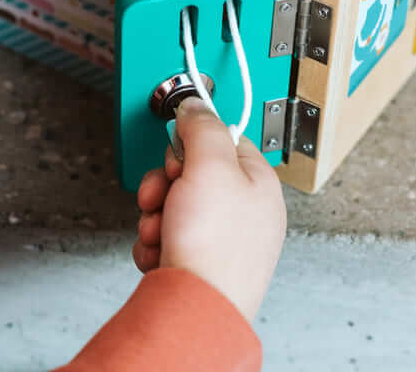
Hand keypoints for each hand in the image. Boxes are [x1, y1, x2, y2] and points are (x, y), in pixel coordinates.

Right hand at [133, 98, 286, 323]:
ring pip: (175, 204)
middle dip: (166, 183)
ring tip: (163, 229)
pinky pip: (168, 235)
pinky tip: (161, 250)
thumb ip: (202, 127)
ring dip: (157, 214)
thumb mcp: (210, 166)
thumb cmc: (213, 246)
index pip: (223, 139)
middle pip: (193, 172)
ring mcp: (222, 240)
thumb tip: (196, 106)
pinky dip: (157, 240)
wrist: (196, 310)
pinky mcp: (199, 262)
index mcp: (259, 184)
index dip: (192, 142)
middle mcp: (245, 212)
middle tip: (163, 194)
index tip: (178, 150)